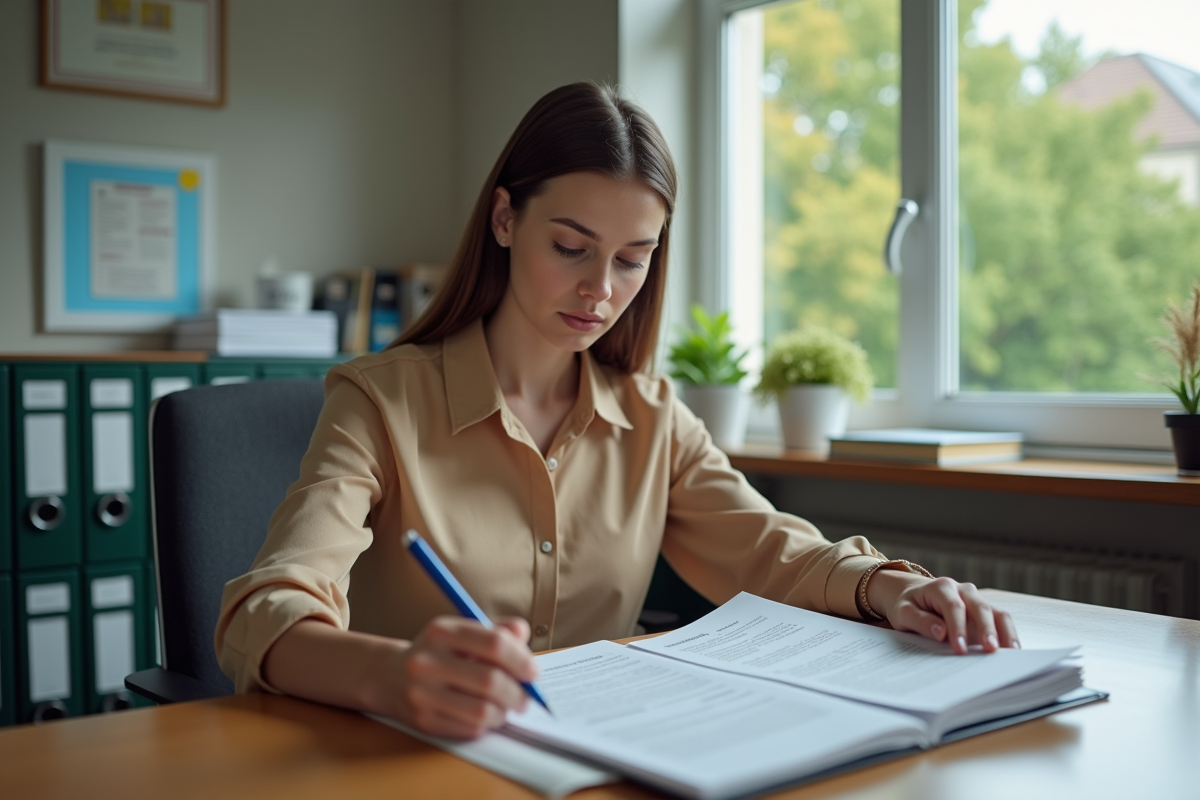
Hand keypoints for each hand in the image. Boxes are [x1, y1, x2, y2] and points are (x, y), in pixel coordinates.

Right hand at [374, 616, 538, 738]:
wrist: (390, 676)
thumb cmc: (439, 653)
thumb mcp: (463, 632)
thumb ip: (497, 630)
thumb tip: (523, 634)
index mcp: (442, 631)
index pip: (494, 643)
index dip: (521, 659)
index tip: (532, 672)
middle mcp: (427, 661)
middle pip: (490, 681)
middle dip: (517, 693)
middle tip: (526, 698)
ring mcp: (422, 693)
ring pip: (482, 711)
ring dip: (503, 712)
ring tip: (505, 707)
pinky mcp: (422, 720)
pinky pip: (469, 729)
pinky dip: (485, 725)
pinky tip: (484, 715)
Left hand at [865, 570, 1019, 653]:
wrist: (914, 596)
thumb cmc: (908, 606)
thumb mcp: (903, 612)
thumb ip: (920, 621)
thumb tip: (940, 632)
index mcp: (941, 587)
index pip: (953, 607)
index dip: (958, 628)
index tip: (960, 649)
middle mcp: (962, 589)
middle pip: (979, 608)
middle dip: (986, 630)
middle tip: (990, 651)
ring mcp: (976, 599)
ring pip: (996, 612)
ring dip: (1005, 632)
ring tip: (1010, 653)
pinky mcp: (984, 611)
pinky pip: (999, 620)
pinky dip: (1007, 634)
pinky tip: (1010, 650)